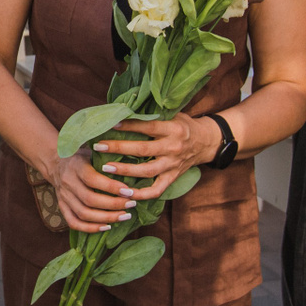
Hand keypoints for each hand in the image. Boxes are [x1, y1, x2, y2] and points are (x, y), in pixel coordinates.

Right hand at [51, 151, 136, 233]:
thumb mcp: (92, 152)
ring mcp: (63, 196)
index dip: (112, 187)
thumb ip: (107, 160)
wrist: (56, 162)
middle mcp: (67, 182)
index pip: (93, 179)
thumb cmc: (81, 157)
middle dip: (113, 205)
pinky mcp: (61, 207)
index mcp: (76, 166)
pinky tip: (106, 227)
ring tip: (124, 216)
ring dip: (106, 218)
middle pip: (90, 199)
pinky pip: (74, 222)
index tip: (129, 191)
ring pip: (83, 213)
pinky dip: (90, 228)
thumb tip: (132, 169)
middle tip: (131, 204)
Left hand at [95, 115, 218, 201]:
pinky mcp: (172, 178)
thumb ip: (153, 115)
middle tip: (99, 146)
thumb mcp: (173, 114)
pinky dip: (141, 194)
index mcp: (173, 129)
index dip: (129, 126)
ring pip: (146, 171)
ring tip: (106, 168)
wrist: (206, 142)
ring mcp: (173, 165)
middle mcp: (173, 148)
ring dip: (124, 171)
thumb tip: (124, 110)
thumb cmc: (184, 125)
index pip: (148, 127)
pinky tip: (124, 192)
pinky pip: (156, 190)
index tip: (110, 124)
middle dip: (118, 148)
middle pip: (143, 149)